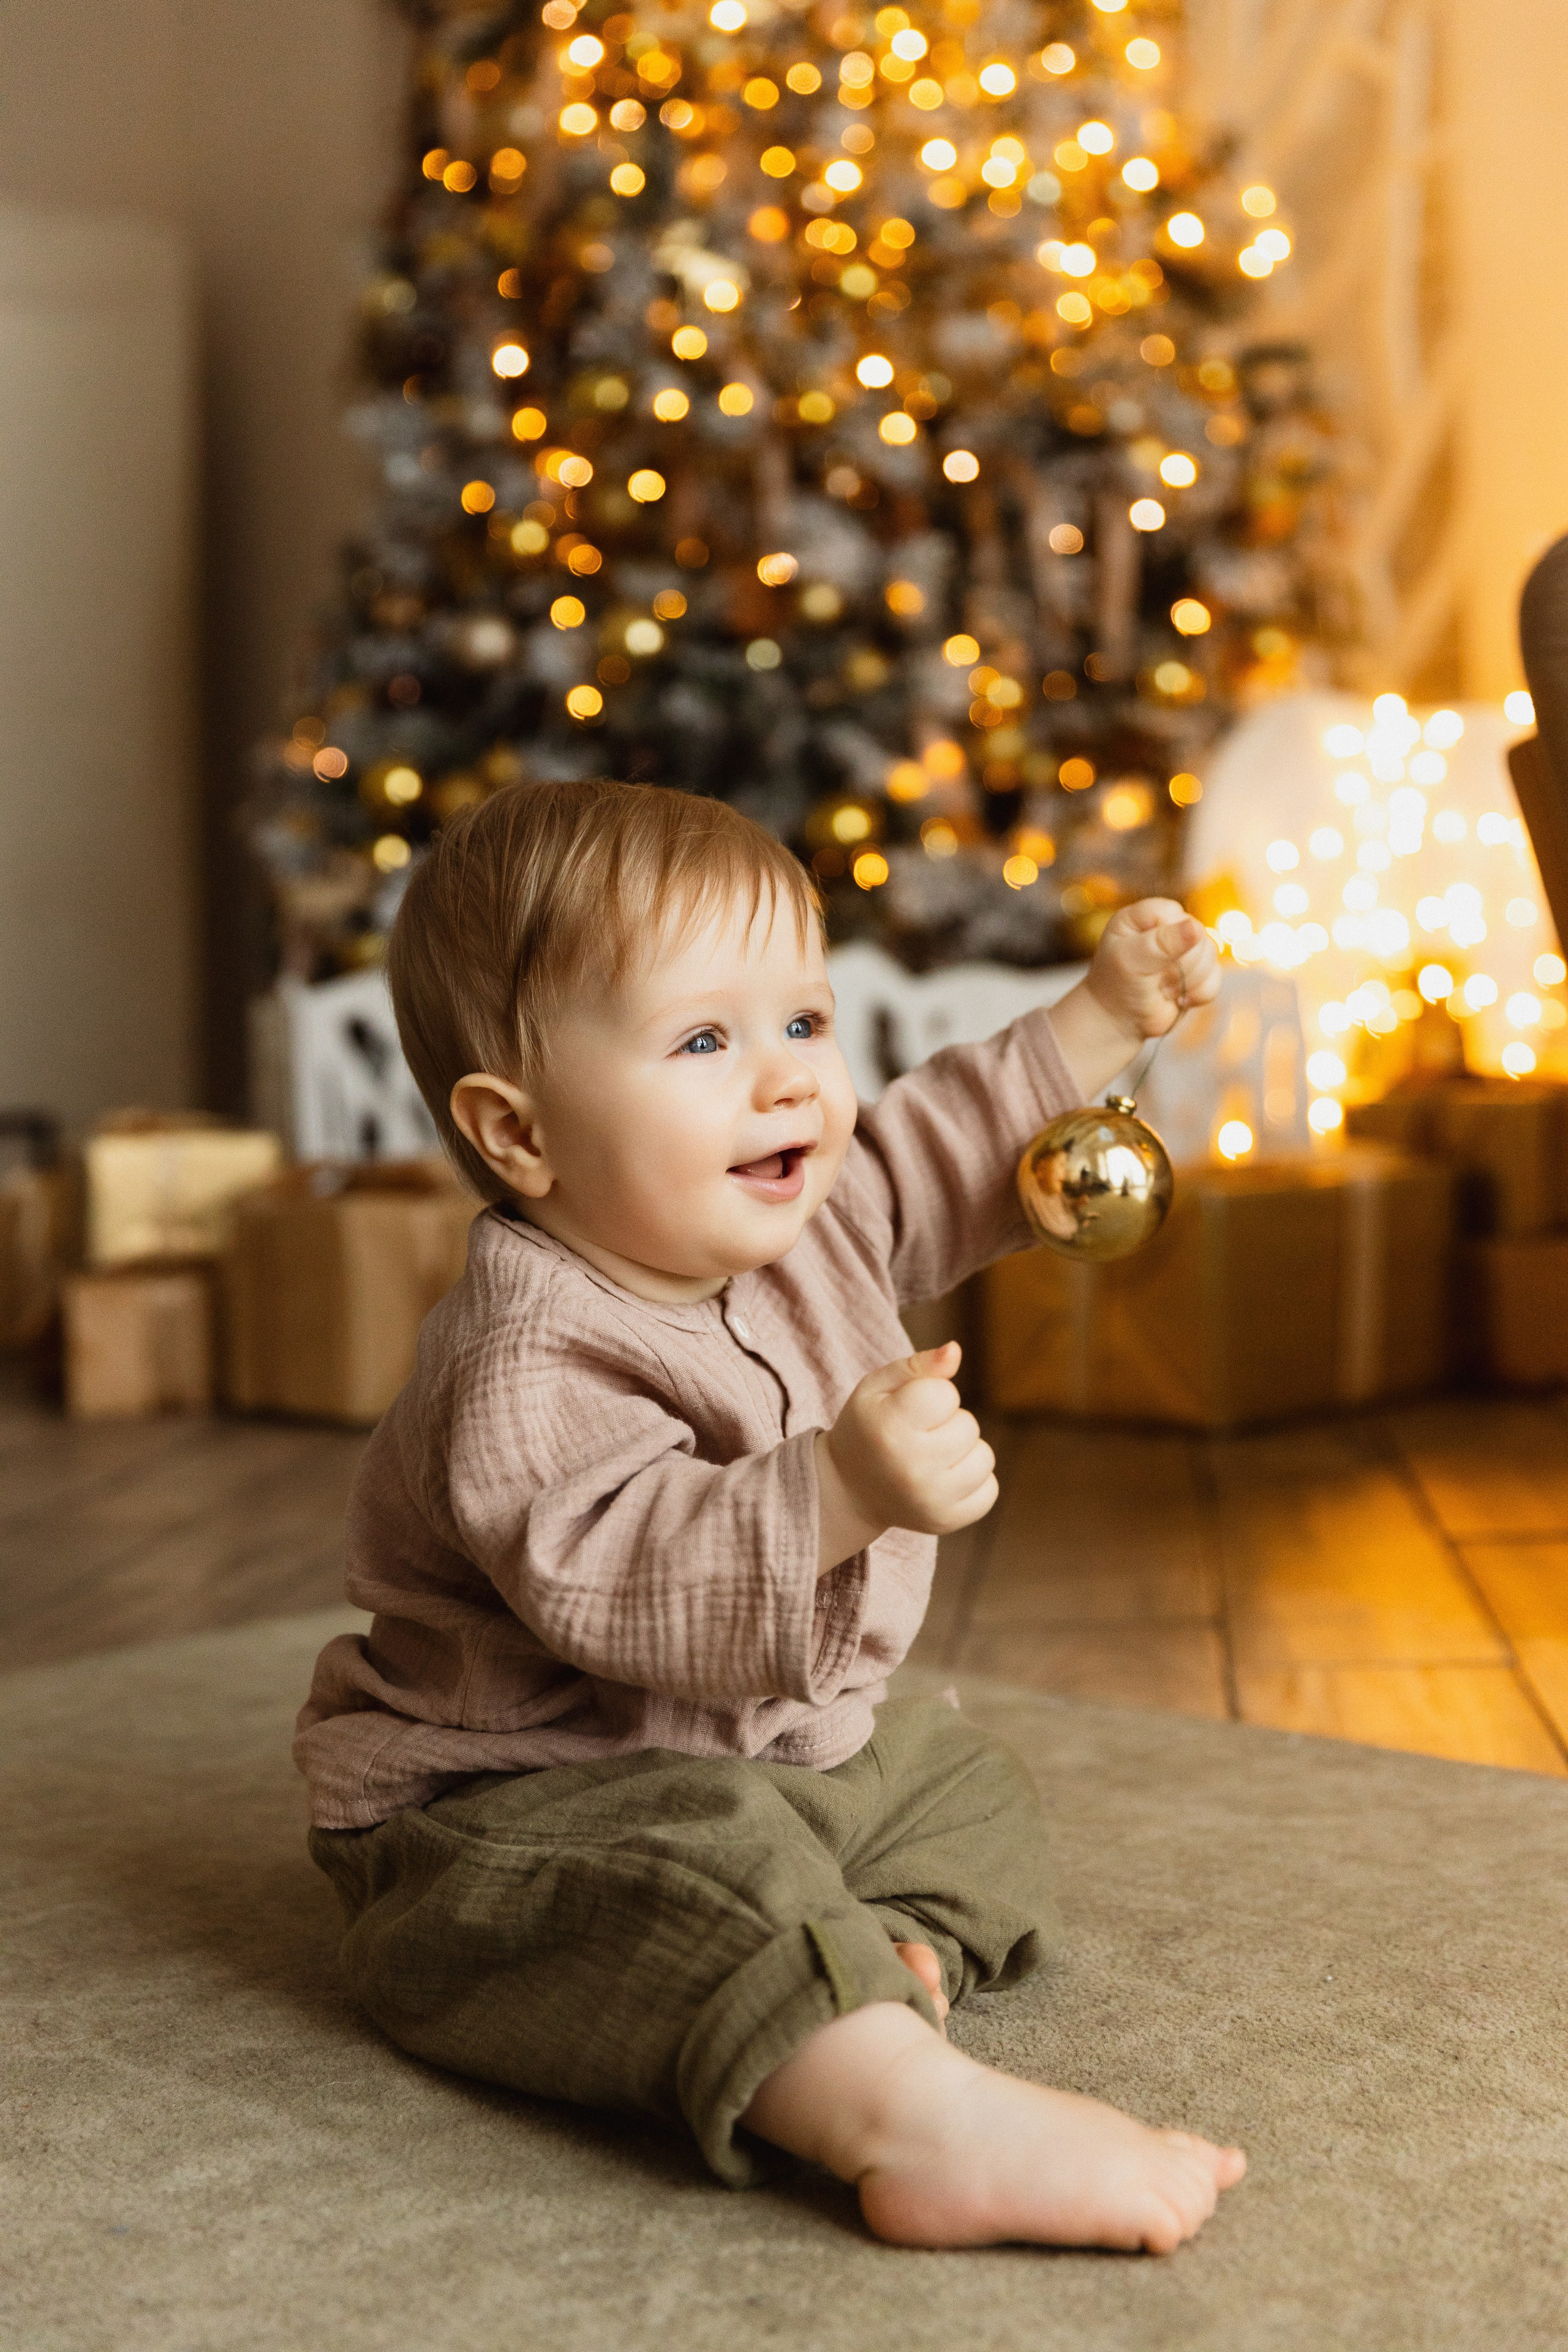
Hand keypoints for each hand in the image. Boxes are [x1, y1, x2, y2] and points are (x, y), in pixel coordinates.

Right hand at [815, 1343, 997, 1575]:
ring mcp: (931, 1500)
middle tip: (916, 1436)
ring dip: (963, 1451)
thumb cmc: (868, 1427)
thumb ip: (918, 1365)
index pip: (946, 1394)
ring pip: (984, 1456)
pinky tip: (942, 1480)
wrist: (848, 1489)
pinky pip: (990, 1488)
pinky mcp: (947, 1521)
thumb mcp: (878, 1387)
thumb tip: (955, 1350)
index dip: (931, 1395)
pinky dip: (972, 1480)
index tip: (907, 1410)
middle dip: (947, 1423)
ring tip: (930, 1457)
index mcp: (889, 1428)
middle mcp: (911, 1469)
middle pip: (968, 1425)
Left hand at [1088, 899, 1219, 1046]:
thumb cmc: (1117, 987)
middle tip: (1153, 978)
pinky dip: (1199, 993)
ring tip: (1162, 988)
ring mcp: (1185, 949)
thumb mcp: (1131, 961)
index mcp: (1143, 917)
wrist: (1120, 1020)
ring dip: (1188, 980)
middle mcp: (1166, 928)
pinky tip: (1178, 998)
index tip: (1147, 957)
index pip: (1174, 913)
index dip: (1169, 938)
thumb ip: (1161, 943)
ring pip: (1210, 955)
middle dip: (1179, 965)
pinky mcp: (1198, 971)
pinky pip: (1215, 977)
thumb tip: (1195, 927)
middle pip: (1198, 934)